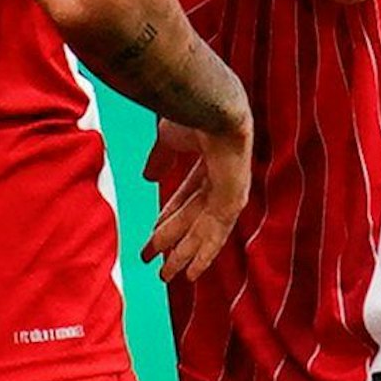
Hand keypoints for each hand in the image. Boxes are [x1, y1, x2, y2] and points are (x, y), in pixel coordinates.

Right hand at [140, 113, 251, 282]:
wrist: (211, 105)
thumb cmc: (192, 111)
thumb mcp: (169, 139)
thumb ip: (162, 160)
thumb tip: (148, 178)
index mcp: (208, 160)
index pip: (187, 197)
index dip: (169, 218)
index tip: (152, 237)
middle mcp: (221, 179)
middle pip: (193, 219)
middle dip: (173, 242)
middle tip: (157, 265)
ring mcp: (229, 191)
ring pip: (202, 231)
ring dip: (183, 254)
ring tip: (166, 276)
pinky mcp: (233, 201)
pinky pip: (217, 234)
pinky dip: (204, 255)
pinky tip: (191, 274)